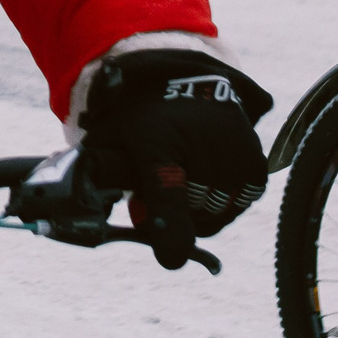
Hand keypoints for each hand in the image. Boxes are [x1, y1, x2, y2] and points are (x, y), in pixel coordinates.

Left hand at [77, 48, 272, 269]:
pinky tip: (206, 177)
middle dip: (170, 214)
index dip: (168, 224)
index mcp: (157, 140)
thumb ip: (97, 173)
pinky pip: (236, 206)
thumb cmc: (143, 118)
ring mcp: (233, 154)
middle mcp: (202, 144)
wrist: (187, 82)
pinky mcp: (255, 164)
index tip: (171, 255)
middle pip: (189, 215)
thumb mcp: (112, 137)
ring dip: (196, 210)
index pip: (167, 190)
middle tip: (158, 188)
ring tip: (183, 176)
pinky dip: (220, 202)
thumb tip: (81, 212)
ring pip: (213, 216)